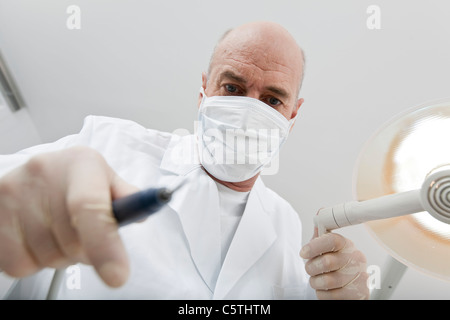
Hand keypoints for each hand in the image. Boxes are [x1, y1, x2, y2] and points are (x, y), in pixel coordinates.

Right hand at [0, 146, 137, 286]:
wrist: (40, 172)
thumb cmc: (78, 179)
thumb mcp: (106, 179)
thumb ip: (127, 198)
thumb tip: (142, 212)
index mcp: (80, 163)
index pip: (89, 208)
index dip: (105, 245)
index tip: (117, 276)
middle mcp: (43, 172)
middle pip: (73, 242)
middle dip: (89, 251)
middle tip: (87, 234)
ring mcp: (12, 194)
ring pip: (48, 258)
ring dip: (63, 256)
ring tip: (61, 231)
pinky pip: (20, 265)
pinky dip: (36, 261)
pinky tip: (41, 238)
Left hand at [300, 228, 369, 299]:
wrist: (351, 288)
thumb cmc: (336, 267)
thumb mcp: (327, 249)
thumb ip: (320, 236)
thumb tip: (319, 215)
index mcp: (347, 245)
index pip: (332, 240)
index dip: (314, 246)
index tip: (303, 252)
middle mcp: (356, 259)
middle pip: (327, 262)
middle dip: (311, 267)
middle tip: (310, 269)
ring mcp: (359, 276)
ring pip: (327, 281)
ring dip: (316, 282)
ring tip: (317, 280)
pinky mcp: (359, 294)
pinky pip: (331, 296)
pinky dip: (322, 294)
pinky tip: (326, 290)